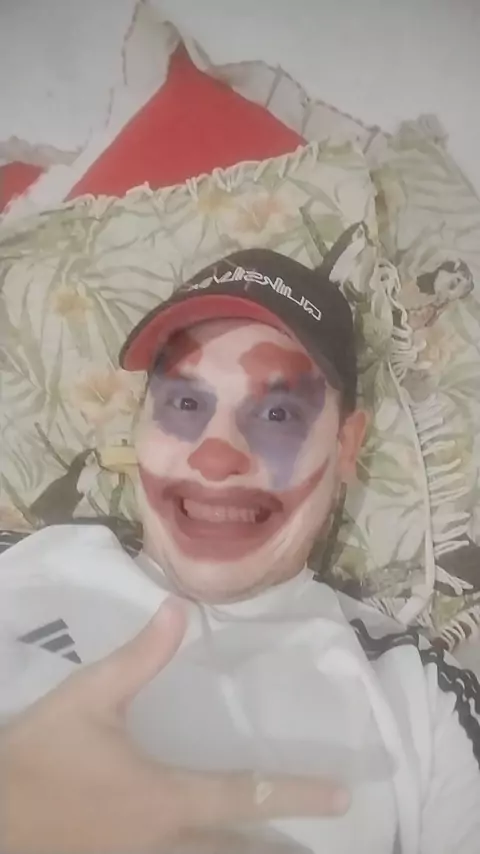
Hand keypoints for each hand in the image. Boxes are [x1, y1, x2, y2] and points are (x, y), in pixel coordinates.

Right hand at [1, 599, 348, 853]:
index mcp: (165, 799)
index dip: (296, 794)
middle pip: (236, 853)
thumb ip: (137, 657)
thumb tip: (178, 609)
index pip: (245, 796)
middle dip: (280, 848)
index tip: (342, 798)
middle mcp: (162, 840)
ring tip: (278, 844)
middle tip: (321, 837)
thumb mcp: (89, 698)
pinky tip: (204, 842)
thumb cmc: (41, 755)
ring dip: (243, 853)